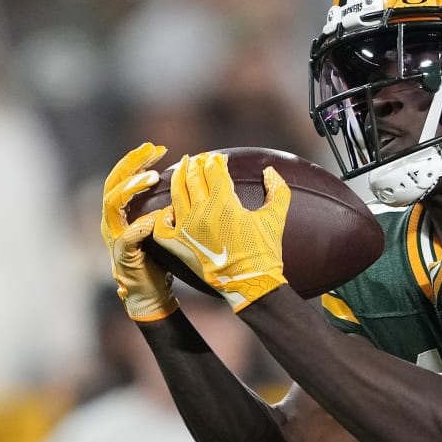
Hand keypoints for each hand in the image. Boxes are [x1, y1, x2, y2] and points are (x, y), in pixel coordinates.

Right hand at [99, 142, 175, 321]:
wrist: (152, 293)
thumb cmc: (162, 258)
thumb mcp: (169, 227)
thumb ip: (173, 207)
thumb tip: (198, 184)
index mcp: (124, 211)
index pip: (125, 177)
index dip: (138, 159)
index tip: (159, 147)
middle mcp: (114, 220)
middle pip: (113, 182)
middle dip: (131, 163)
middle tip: (151, 149)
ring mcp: (115, 236)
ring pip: (112, 204)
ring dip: (131, 188)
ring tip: (151, 177)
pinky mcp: (122, 255)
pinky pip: (126, 237)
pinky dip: (139, 226)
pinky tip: (154, 218)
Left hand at [149, 151, 290, 309]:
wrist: (251, 282)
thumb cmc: (265, 251)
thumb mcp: (276, 218)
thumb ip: (278, 191)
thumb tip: (271, 171)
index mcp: (225, 203)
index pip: (214, 171)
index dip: (216, 162)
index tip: (218, 159)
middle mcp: (202, 211)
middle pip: (193, 177)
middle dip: (196, 165)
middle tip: (198, 159)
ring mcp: (187, 227)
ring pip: (176, 193)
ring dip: (178, 178)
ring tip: (181, 170)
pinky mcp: (178, 243)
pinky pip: (162, 223)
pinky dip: (164, 213)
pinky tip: (171, 208)